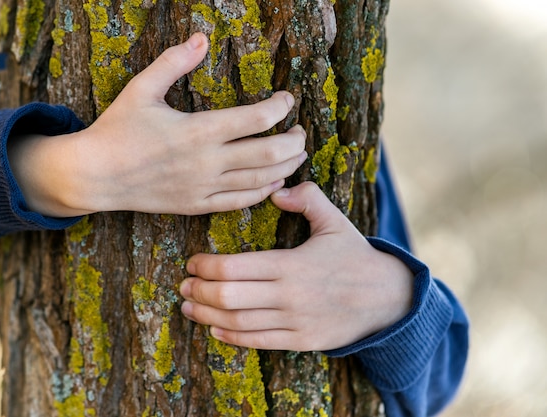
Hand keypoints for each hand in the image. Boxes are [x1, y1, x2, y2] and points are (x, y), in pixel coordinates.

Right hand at [8, 33, 305, 216]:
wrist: (95, 176)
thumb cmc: (117, 129)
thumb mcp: (142, 89)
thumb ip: (174, 62)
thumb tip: (202, 38)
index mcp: (198, 130)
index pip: (257, 118)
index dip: (281, 107)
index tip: (287, 99)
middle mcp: (207, 162)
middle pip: (269, 154)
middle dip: (294, 141)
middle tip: (299, 130)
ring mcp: (203, 187)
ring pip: (261, 181)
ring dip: (286, 166)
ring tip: (296, 153)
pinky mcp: (197, 205)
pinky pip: (240, 202)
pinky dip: (263, 192)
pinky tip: (274, 182)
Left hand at [180, 182, 413, 351]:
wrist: (387, 299)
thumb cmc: (355, 257)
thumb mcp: (335, 222)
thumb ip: (308, 199)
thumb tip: (277, 190)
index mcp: (291, 264)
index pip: (235, 267)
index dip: (206, 266)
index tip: (193, 262)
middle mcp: (288, 296)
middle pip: (228, 297)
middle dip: (199, 292)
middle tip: (183, 285)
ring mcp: (294, 322)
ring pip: (237, 323)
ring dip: (206, 316)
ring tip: (188, 306)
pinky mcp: (300, 341)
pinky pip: (257, 342)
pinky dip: (231, 336)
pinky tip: (214, 328)